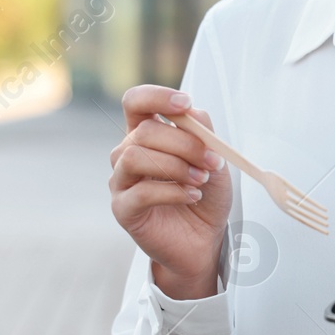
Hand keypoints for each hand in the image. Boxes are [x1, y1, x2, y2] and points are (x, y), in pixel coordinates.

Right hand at [110, 86, 234, 298]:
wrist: (204, 238)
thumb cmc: (204, 194)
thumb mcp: (214, 159)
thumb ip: (202, 133)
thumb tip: (190, 112)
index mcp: (146, 134)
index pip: (136, 102)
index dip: (156, 97)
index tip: (185, 103)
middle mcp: (128, 153)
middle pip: (144, 131)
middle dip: (184, 143)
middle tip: (212, 161)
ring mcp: (121, 181)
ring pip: (135, 157)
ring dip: (176, 166)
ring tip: (200, 179)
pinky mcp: (123, 208)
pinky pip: (141, 192)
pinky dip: (172, 191)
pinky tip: (192, 196)